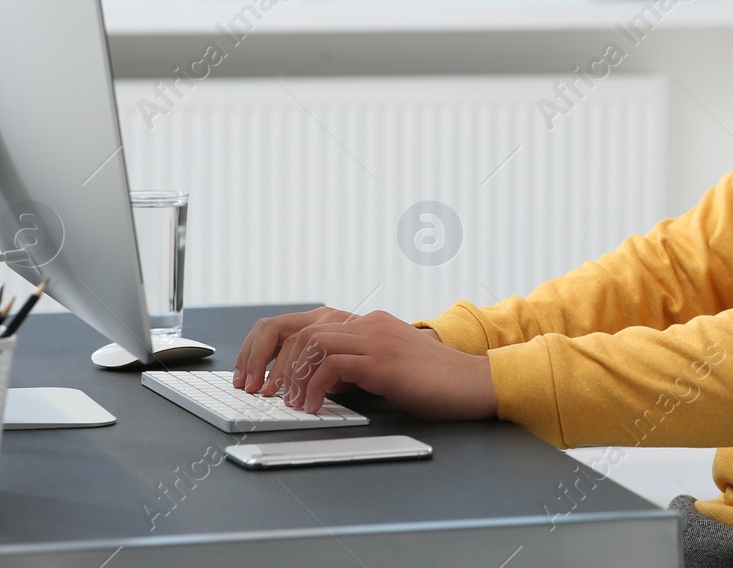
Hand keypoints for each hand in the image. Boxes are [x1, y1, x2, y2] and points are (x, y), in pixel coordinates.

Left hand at [234, 309, 492, 420]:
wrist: (473, 383)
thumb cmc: (434, 383)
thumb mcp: (387, 368)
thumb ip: (356, 367)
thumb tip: (315, 384)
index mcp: (368, 324)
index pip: (305, 323)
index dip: (274, 347)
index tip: (259, 375)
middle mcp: (368, 324)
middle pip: (300, 329)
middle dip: (270, 359)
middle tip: (259, 389)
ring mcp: (376, 339)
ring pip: (312, 343)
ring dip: (289, 375)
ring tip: (285, 402)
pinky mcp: (384, 362)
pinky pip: (334, 366)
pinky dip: (314, 387)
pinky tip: (313, 408)